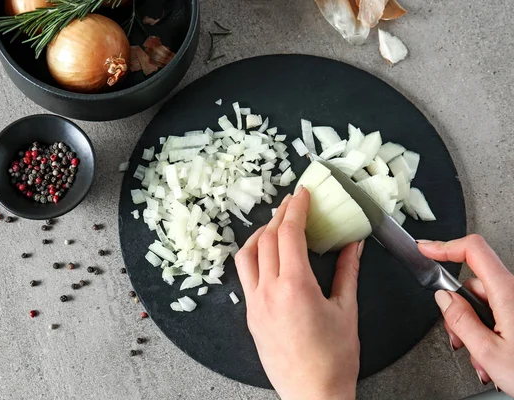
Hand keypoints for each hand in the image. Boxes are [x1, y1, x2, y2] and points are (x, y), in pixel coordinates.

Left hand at [235, 186, 363, 399]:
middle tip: (292, 203)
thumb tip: (353, 244)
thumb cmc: (333, 359)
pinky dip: (253, 257)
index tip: (302, 194)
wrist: (312, 394)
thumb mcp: (347, 310)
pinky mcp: (251, 315)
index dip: (296, 208)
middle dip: (279, 215)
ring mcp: (255, 304)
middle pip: (266, 239)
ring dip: (260, 234)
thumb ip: (348, 271)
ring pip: (247, 255)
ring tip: (275, 225)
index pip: (289, 233)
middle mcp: (269, 292)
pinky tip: (266, 256)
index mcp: (295, 287)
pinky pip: (244, 276)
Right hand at [418, 235, 513, 393]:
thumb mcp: (489, 352)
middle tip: (459, 338)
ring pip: (484, 301)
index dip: (445, 246)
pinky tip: (494, 355)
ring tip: (482, 357)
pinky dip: (489, 331)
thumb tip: (443, 298)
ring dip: (474, 327)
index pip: (473, 250)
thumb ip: (461, 320)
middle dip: (458, 309)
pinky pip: (498, 312)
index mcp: (508, 293)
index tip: (426, 250)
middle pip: (473, 283)